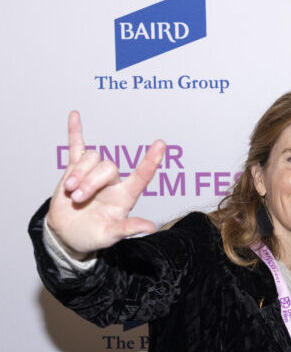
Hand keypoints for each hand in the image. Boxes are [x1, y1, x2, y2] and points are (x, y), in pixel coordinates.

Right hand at [45, 111, 165, 257]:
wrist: (68, 233)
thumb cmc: (93, 235)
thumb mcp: (110, 236)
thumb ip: (127, 228)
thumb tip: (150, 227)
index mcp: (125, 197)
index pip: (141, 176)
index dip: (151, 161)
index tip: (161, 145)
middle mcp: (113, 182)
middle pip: (107, 166)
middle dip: (90, 181)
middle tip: (78, 198)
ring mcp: (93, 174)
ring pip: (91, 158)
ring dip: (79, 173)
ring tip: (71, 191)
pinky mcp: (74, 170)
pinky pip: (76, 147)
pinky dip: (75, 132)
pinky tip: (75, 116)